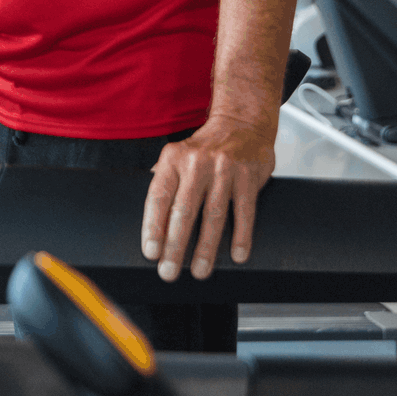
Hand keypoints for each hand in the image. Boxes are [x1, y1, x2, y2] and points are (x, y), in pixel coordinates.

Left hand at [140, 115, 275, 281]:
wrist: (241, 123)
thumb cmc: (204, 149)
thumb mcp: (177, 155)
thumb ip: (163, 180)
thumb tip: (148, 213)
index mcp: (173, 159)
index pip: (158, 197)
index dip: (153, 226)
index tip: (151, 252)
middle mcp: (196, 164)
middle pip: (183, 211)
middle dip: (175, 245)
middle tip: (169, 272)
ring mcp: (224, 170)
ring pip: (213, 215)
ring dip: (206, 248)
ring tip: (199, 271)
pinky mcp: (248, 176)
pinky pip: (244, 211)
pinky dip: (241, 236)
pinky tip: (237, 255)